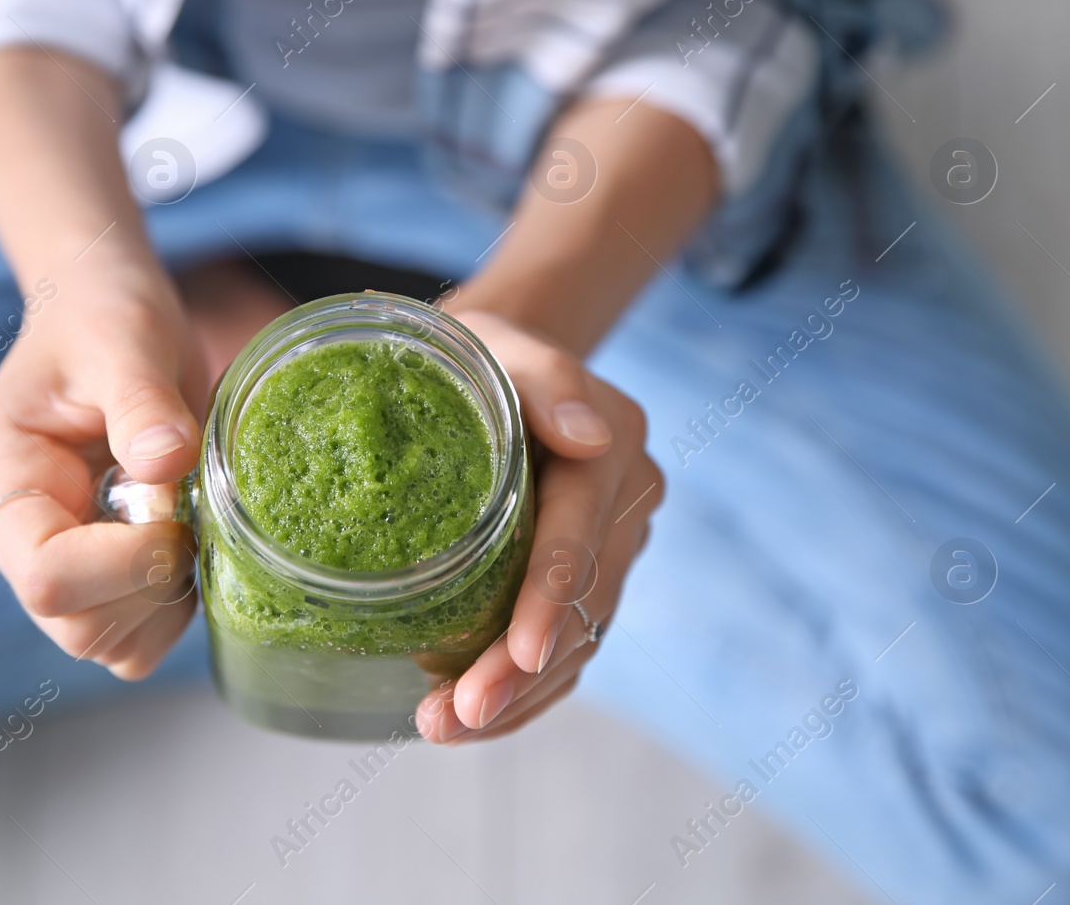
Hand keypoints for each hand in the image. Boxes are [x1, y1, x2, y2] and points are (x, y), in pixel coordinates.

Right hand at [0, 269, 209, 678]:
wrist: (106, 315)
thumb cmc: (102, 318)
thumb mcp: (125, 339)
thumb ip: (142, 401)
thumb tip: (165, 463)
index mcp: (0, 478)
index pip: (46, 576)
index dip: (124, 563)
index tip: (174, 509)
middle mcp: (17, 534)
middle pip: (76, 625)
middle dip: (150, 582)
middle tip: (184, 509)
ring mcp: (60, 558)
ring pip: (109, 642)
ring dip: (166, 599)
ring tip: (184, 516)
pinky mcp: (102, 572)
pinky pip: (138, 633)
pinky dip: (176, 604)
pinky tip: (188, 536)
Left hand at [414, 310, 662, 743]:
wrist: (496, 363)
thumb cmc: (482, 351)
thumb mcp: (501, 342)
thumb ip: (548, 379)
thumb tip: (590, 434)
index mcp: (613, 449)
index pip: (581, 536)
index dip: (548, 601)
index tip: (514, 658)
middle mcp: (627, 505)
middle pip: (580, 605)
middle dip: (518, 671)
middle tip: (453, 717)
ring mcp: (612, 547)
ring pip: (577, 641)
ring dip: (518, 697)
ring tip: (442, 727)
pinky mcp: (587, 578)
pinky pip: (567, 647)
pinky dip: (524, 690)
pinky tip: (474, 717)